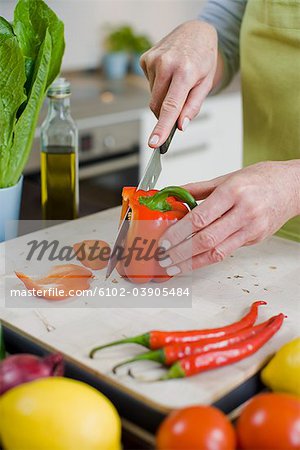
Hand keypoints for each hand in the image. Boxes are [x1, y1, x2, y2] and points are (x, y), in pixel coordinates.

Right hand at [140, 20, 221, 146]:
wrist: (195, 31)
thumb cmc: (203, 58)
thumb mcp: (206, 83)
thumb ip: (193, 106)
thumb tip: (181, 125)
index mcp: (185, 71)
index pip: (170, 107)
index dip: (162, 127)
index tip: (154, 142)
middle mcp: (166, 64)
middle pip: (157, 106)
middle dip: (165, 113)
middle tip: (178, 105)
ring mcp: (153, 60)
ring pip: (152, 97)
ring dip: (163, 97)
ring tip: (176, 81)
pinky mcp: (145, 59)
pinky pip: (149, 85)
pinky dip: (158, 85)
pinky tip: (167, 74)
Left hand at [159, 161, 299, 275]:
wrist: (293, 187)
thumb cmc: (261, 179)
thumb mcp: (227, 177)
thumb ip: (198, 189)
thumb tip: (173, 194)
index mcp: (233, 192)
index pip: (200, 218)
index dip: (179, 232)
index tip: (165, 240)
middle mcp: (244, 212)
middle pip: (206, 239)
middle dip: (181, 252)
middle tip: (164, 258)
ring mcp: (252, 228)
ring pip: (217, 251)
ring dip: (192, 262)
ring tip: (175, 266)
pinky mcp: (255, 239)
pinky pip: (227, 252)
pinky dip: (208, 258)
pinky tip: (193, 262)